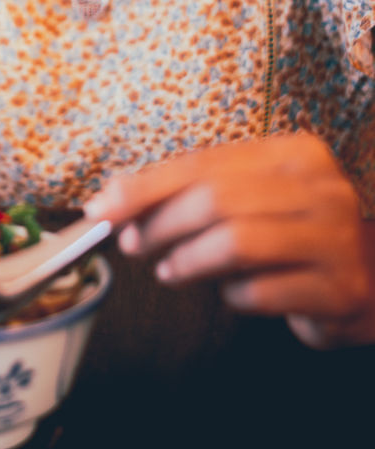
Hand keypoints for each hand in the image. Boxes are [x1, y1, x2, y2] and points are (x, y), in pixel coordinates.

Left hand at [85, 132, 374, 348]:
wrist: (368, 278)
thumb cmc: (290, 233)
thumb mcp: (248, 197)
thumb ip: (190, 191)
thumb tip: (113, 198)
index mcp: (295, 153)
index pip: (202, 163)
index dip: (145, 187)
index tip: (101, 208)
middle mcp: (321, 188)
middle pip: (216, 200)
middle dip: (160, 223)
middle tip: (130, 244)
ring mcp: (335, 238)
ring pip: (237, 242)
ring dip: (188, 260)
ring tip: (169, 271)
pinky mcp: (339, 289)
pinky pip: (263, 291)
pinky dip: (232, 295)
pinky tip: (226, 293)